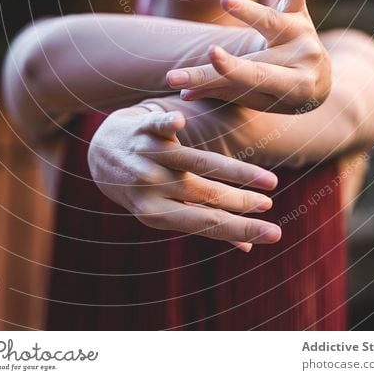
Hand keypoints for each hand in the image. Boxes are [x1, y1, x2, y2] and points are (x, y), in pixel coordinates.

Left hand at [87, 105, 281, 250]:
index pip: (205, 224)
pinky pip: (157, 127)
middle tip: (272, 204)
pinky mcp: (143, 128)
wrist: (100, 152)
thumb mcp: (165, 209)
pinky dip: (168, 125)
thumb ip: (204, 221)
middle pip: (203, 193)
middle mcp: (150, 187)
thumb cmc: (142, 186)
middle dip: (241, 202)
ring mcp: (147, 156)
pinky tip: (180, 123)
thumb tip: (247, 249)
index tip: (273, 234)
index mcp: (155, 214)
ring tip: (267, 180)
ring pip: (194, 162)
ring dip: (232, 172)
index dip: (239, 229)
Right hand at [165, 0, 331, 112]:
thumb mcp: (258, 95)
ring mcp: (304, 34)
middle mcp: (303, 59)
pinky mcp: (300, 13)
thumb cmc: (280, 92)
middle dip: (226, 62)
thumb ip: (223, 89)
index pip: (248, 82)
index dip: (221, 79)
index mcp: (296, 88)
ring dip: (248, 11)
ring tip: (226, 2)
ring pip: (272, 22)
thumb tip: (182, 92)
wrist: (319, 79)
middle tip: (209, 54)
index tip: (183, 79)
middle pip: (259, 60)